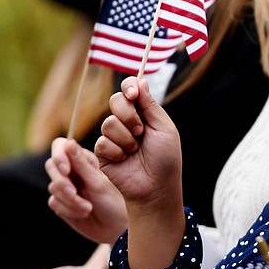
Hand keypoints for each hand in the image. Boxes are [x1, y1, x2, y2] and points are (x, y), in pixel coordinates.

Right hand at [46, 138, 127, 243]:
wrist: (116, 227)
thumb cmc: (114, 201)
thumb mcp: (98, 183)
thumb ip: (82, 164)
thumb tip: (69, 142)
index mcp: (83, 159)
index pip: (60, 146)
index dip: (59, 155)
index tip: (66, 170)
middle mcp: (72, 170)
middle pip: (51, 166)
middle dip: (62, 181)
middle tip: (74, 192)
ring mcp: (65, 187)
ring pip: (53, 187)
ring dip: (70, 200)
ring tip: (88, 208)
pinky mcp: (61, 203)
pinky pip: (54, 202)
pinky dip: (69, 209)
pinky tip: (84, 213)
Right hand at [95, 77, 185, 268]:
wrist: (156, 187)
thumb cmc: (166, 159)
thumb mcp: (163, 128)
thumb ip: (149, 105)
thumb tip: (140, 80)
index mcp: (144, 114)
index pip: (130, 90)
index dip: (129, 87)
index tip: (133, 93)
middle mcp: (127, 122)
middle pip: (115, 101)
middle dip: (128, 115)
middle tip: (141, 131)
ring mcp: (113, 137)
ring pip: (108, 123)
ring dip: (126, 138)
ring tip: (136, 150)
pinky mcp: (102, 153)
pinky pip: (102, 142)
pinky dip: (117, 151)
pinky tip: (125, 160)